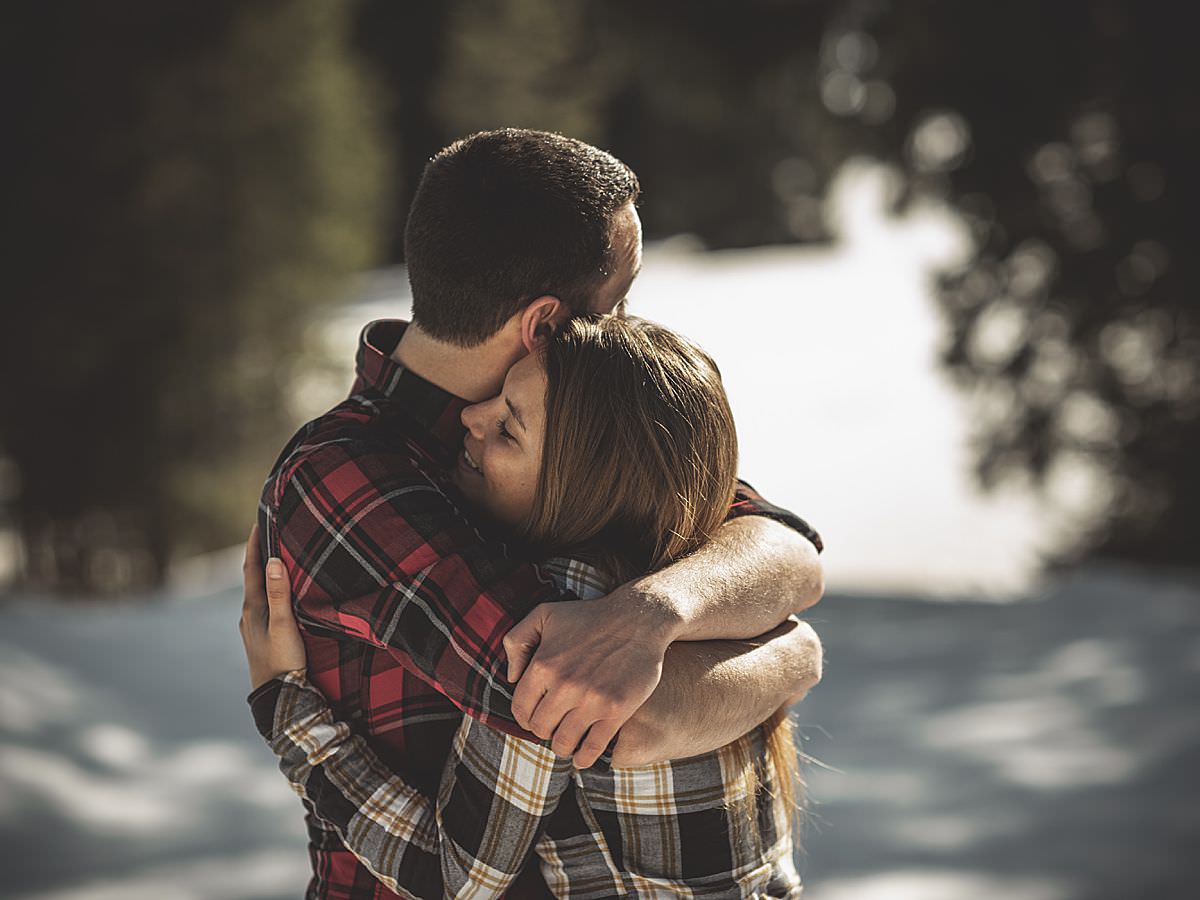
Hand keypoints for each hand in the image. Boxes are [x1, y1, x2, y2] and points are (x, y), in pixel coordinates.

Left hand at [239, 524, 306, 689]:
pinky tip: (278, 595)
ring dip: (265, 574)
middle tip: (267, 533)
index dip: (255, 544)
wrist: (277, 699)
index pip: (253, 569)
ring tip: (275, 558)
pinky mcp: (262, 638)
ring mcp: (254, 628)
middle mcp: (249, 615)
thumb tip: (274, 560)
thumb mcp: (284, 625)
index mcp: (253, 609)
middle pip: (253, 578)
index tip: (258, 521)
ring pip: (258, 592)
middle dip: (259, 555)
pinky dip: (269, 591)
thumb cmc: (282, 662)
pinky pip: (264, 605)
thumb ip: (279, 594)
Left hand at [503, 589, 678, 768]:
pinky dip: (584, 758)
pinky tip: (582, 757)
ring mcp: (591, 700)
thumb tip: (512, 676)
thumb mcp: (544, 614)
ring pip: (564, 742)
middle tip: (554, 728)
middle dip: (544, 731)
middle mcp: (564, 685)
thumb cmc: (590, 616)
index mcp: (543, 665)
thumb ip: (517, 640)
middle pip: (541, 728)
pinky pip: (593, 747)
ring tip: (567, 742)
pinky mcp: (616, 710)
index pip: (521, 709)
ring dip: (563, 746)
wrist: (638, 618)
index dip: (525, 717)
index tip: (534, 718)